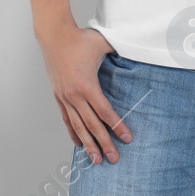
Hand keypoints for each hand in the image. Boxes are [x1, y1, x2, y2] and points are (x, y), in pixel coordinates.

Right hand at [37, 24, 130, 164]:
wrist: (54, 36)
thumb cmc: (80, 39)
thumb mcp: (104, 43)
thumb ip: (122, 48)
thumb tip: (140, 49)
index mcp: (87, 84)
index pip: (105, 112)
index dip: (117, 127)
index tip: (127, 138)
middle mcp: (74, 95)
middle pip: (92, 125)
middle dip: (104, 143)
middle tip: (114, 159)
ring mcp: (65, 97)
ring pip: (78, 126)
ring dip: (88, 144)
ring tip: (96, 160)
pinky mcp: (59, 96)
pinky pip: (67, 119)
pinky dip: (74, 132)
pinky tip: (79, 143)